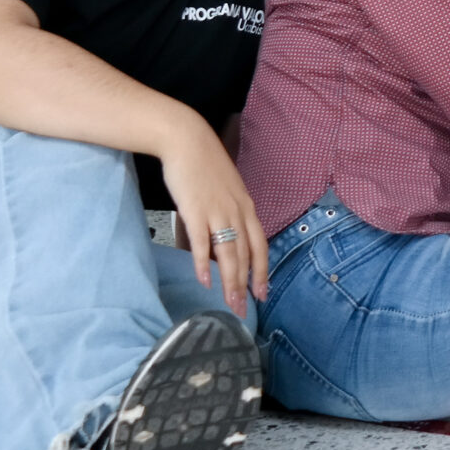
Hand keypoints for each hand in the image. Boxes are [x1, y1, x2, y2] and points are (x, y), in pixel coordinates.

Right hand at [159, 117, 267, 312]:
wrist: (186, 140)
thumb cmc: (204, 165)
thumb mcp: (226, 189)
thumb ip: (229, 212)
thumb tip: (226, 236)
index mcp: (246, 207)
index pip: (260, 245)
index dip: (263, 271)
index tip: (262, 293)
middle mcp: (237, 212)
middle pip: (247, 255)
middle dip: (247, 285)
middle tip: (245, 310)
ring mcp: (218, 212)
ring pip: (229, 253)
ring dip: (230, 282)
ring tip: (230, 304)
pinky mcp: (196, 210)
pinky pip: (203, 242)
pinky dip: (204, 263)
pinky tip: (204, 280)